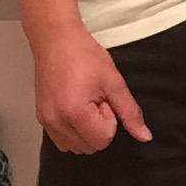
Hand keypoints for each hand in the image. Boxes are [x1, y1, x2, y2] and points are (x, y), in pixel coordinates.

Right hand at [32, 21, 151, 154]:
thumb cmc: (84, 55)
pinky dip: (73, 130)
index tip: (102, 98)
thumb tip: (145, 137)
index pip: (104, 139)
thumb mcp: (114, 82)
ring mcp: (46, 121)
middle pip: (90, 147)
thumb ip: (130, 113)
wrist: (56, 39)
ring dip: (85, 130)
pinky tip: (74, 107)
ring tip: (84, 102)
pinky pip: (62, 140)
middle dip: (98, 126)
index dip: (109, 119)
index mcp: (75, 113)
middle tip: (94, 99)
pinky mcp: (41, 118)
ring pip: (76, 147)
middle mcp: (56, 122)